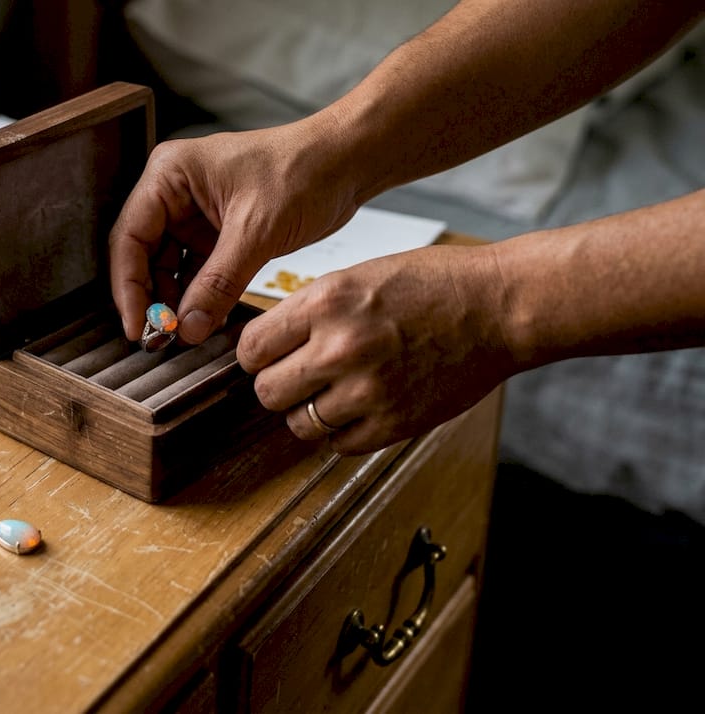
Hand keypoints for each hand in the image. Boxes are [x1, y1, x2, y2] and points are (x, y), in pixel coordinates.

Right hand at [109, 124, 358, 343]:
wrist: (347, 163)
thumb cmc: (303, 171)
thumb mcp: (256, 231)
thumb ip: (218, 283)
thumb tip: (186, 328)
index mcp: (169, 175)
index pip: (129, 237)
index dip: (128, 286)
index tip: (137, 326)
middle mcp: (173, 192)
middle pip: (142, 255)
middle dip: (151, 298)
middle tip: (159, 338)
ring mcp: (193, 214)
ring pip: (167, 268)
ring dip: (175, 302)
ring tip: (185, 334)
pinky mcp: (216, 233)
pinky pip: (195, 271)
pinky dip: (199, 297)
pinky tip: (205, 321)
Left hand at [236, 245, 517, 453]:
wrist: (499, 308)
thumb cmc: (433, 285)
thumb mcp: (357, 277)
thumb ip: (309, 311)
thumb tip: (266, 345)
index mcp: (326, 302)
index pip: (251, 349)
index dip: (256, 355)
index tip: (268, 356)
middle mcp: (340, 347)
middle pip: (267, 392)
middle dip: (278, 385)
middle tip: (298, 377)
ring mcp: (367, 390)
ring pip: (299, 424)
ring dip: (309, 412)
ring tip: (333, 392)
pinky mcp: (394, 422)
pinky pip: (338, 445)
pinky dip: (342, 432)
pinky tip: (358, 409)